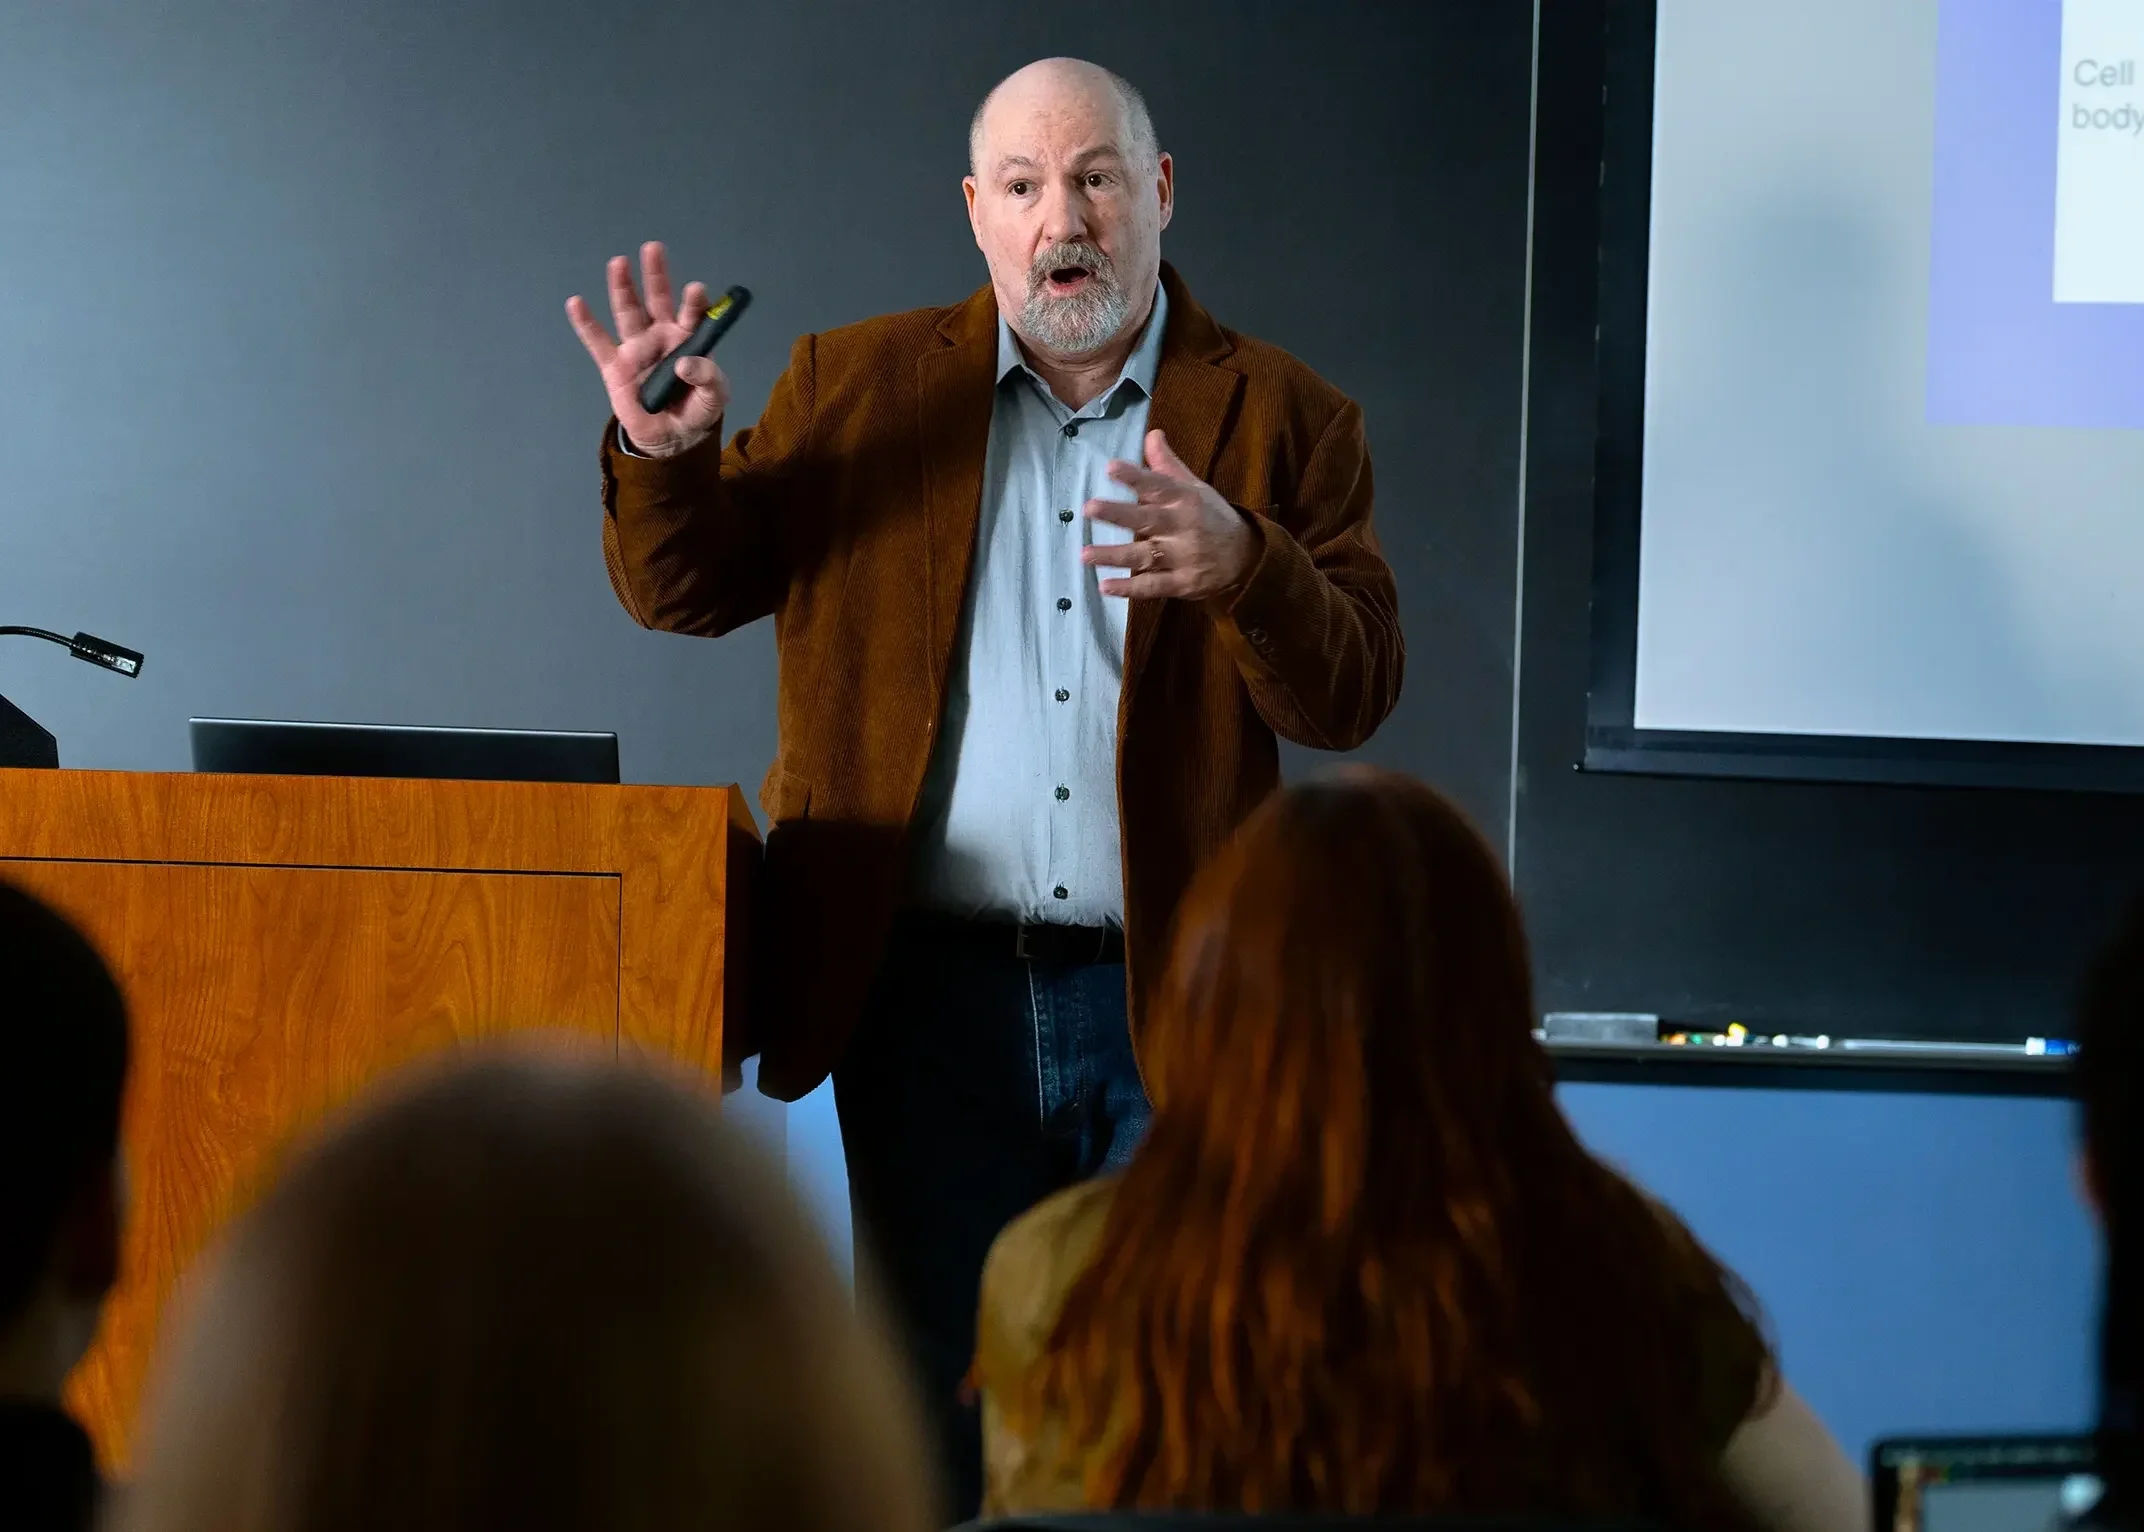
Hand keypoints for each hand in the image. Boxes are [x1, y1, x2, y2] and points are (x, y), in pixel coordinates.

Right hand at [565, 241, 732, 457]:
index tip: (695, 289)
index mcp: (688, 339)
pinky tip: (576, 303)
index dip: (693, 302)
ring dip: (623, 288)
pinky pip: (598, 342)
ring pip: (628, 312)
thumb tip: (686, 363)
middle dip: (656, 275)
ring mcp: (636, 347)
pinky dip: (586, 323)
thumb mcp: (714, 400)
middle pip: (657, 300)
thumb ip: (708, 380)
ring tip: (619, 263)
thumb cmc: (696, 410)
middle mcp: (661, 335)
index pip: (692, 314)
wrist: (670, 436)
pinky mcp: (614, 365)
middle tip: (653, 248)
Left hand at [1080, 429, 1256, 600]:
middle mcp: (1183, 527)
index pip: (1157, 484)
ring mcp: (1183, 557)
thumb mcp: (1195, 488)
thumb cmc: (1212, 517)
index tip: (1110, 468)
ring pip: (1145, 555)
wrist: (1247, 557)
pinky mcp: (1182, 583)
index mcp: (1185, 499)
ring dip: (1115, 556)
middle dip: (1118, 514)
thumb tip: (1151, 434)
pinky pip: (1153, 587)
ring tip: (1085, 554)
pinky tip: (1105, 587)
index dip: (1134, 476)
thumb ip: (1167, 465)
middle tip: (1088, 507)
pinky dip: (1130, 589)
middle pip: (1147, 520)